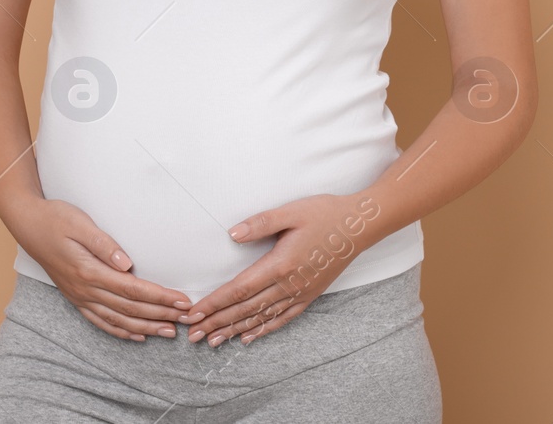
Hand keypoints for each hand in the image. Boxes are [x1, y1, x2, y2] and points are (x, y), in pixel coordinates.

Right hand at [15, 197, 192, 340]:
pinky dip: (121, 331)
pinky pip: (101, 321)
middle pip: (130, 308)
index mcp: (89, 271)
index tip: (182, 301)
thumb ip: (104, 244)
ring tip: (169, 332)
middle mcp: (85, 289)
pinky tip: (137, 336)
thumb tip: (127, 263)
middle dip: (160, 315)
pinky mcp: (76, 298)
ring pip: (118, 319)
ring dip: (145, 327)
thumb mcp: (80, 224)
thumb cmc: (56, 219)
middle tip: (187, 319)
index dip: (160, 297)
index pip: (133, 289)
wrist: (28, 225)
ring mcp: (79, 296)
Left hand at [178, 193, 380, 346]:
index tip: (194, 314)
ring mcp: (300, 293)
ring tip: (213, 341)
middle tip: (192, 335)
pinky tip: (249, 337)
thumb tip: (232, 234)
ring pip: (262, 317)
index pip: (239, 289)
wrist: (360, 226)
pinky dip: (264, 329)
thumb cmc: (325, 214)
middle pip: (245, 308)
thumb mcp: (292, 212)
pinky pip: (283, 318)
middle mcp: (289, 284)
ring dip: (235, 330)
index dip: (214, 303)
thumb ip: (261, 223)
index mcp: (280, 264)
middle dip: (217, 322)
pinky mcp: (310, 295)